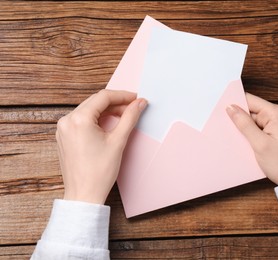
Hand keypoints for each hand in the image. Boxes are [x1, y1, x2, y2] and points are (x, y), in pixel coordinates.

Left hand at [56, 89, 146, 203]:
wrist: (84, 194)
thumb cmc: (99, 172)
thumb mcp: (118, 141)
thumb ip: (129, 118)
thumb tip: (139, 103)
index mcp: (78, 119)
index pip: (103, 97)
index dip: (123, 96)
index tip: (136, 99)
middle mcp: (67, 121)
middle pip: (95, 102)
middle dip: (116, 103)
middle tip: (133, 108)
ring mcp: (63, 129)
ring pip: (88, 111)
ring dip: (107, 111)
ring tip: (124, 117)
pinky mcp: (64, 137)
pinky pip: (82, 120)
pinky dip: (97, 119)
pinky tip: (109, 124)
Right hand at [226, 93, 277, 184]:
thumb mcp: (259, 143)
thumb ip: (244, 124)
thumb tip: (231, 108)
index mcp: (276, 113)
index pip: (250, 100)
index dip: (235, 103)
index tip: (221, 109)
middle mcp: (277, 114)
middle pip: (250, 109)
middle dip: (238, 118)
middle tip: (229, 129)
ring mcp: (276, 122)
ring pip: (251, 119)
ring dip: (243, 127)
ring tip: (240, 139)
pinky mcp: (273, 131)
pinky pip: (256, 127)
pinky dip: (249, 133)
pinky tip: (246, 142)